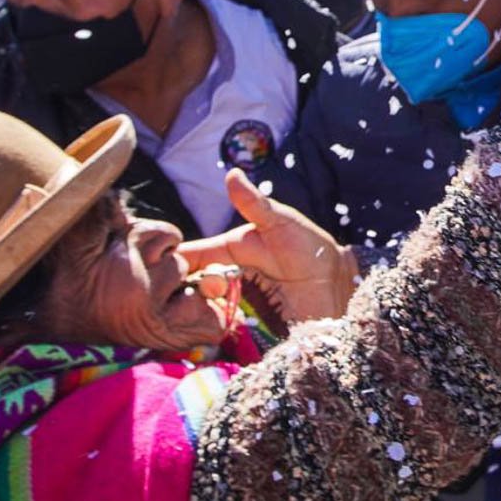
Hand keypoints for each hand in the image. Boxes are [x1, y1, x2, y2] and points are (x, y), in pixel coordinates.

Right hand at [178, 170, 358, 323]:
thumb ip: (255, 203)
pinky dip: (214, 324)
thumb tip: (232, 174)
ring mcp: (233, 301)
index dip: (175, 263)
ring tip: (222, 304)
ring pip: (201, 308)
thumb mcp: (281, 222)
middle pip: (191, 285)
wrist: (335, 282)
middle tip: (218, 287)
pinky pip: (217, 325)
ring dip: (203, 308)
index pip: (191, 256)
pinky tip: (223, 322)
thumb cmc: (308, 246)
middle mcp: (226, 276)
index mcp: (228, 249)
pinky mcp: (244, 323)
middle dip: (195, 288)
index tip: (165, 270)